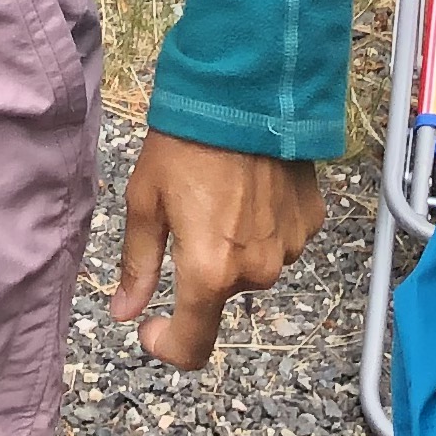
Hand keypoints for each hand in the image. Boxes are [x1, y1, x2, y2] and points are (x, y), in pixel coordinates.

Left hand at [111, 131, 324, 368]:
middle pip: (222, 294)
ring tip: (223, 191)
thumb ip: (138, 265)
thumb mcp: (146, 201)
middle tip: (189, 213)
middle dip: (202, 268)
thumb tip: (125, 312)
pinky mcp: (311, 222)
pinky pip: (281, 239)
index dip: (169, 345)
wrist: (247, 89)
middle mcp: (256, 271)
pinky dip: (264, 224)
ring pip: (253, 266)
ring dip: (235, 245)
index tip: (153, 327)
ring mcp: (289, 248)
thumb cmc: (186, 142)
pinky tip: (252, 185)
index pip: (193, 344)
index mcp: (209, 272)